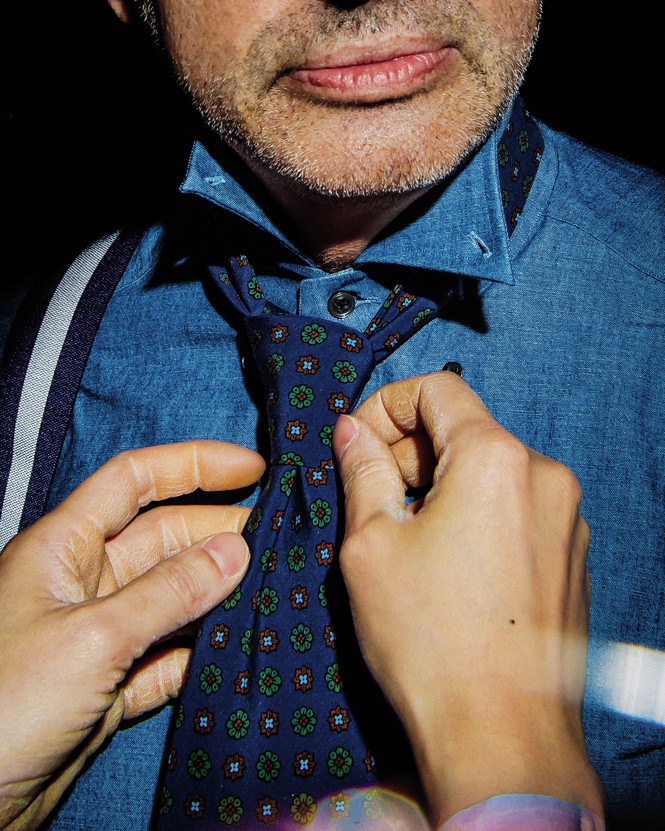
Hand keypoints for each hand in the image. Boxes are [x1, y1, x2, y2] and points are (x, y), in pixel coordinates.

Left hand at [0, 440, 264, 830]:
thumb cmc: (5, 704)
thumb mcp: (94, 636)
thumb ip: (169, 592)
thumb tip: (235, 551)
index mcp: (64, 548)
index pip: (134, 481)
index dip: (192, 466)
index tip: (251, 467)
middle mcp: (85, 583)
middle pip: (163, 536)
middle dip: (218, 531)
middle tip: (278, 538)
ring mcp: (100, 635)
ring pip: (172, 596)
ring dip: (218, 590)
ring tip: (273, 584)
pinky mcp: (111, 684)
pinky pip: (170, 653)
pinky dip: (203, 647)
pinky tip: (239, 641)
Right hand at [333, 372, 604, 826]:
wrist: (502, 737)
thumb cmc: (432, 642)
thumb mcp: (371, 545)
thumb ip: (362, 471)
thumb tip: (352, 432)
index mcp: (496, 459)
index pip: (439, 389)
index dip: (386, 406)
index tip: (357, 442)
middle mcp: (544, 477)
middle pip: (466, 429)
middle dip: (410, 451)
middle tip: (370, 497)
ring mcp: (565, 519)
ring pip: (490, 471)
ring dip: (441, 486)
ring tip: (405, 540)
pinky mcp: (570, 556)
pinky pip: (515, 508)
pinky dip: (475, 516)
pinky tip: (446, 567)